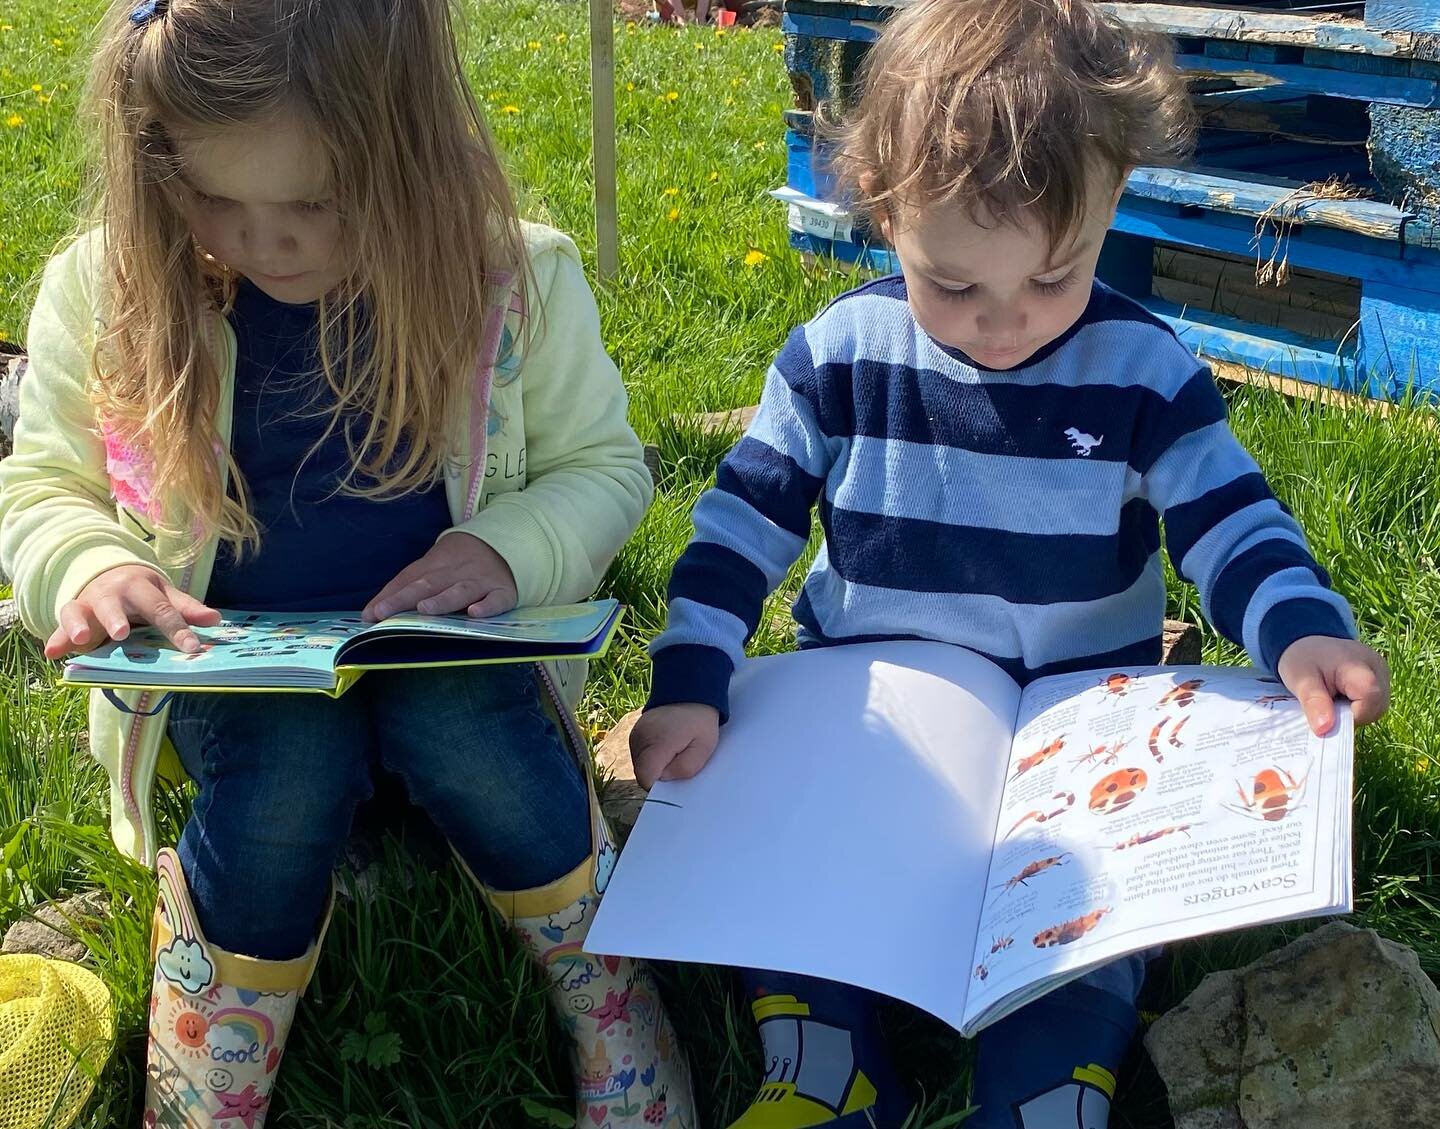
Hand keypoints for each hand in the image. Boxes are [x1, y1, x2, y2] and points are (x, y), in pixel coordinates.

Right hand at [44, 564, 220, 658]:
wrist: (107, 573)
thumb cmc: (142, 592)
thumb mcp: (164, 595)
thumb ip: (186, 609)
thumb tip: (216, 620)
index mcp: (141, 587)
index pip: (161, 609)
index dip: (177, 629)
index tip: (192, 648)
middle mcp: (113, 593)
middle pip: (114, 605)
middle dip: (116, 618)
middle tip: (121, 633)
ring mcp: (89, 603)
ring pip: (81, 611)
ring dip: (80, 624)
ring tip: (83, 639)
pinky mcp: (72, 614)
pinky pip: (60, 625)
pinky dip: (56, 638)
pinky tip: (52, 653)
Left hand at [362, 532, 517, 620]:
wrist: (510, 540)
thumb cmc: (463, 560)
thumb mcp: (435, 565)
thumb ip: (406, 586)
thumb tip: (370, 611)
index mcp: (436, 563)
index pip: (409, 579)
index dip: (389, 595)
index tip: (369, 614)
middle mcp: (456, 572)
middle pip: (428, 584)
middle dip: (404, 598)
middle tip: (383, 613)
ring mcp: (481, 581)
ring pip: (460, 591)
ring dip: (442, 600)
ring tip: (424, 608)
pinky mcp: (503, 592)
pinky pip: (496, 600)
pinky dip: (487, 606)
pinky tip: (475, 613)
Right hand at [630, 702, 720, 788]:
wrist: (690, 691)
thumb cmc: (700, 721)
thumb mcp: (704, 747)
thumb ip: (686, 768)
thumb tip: (665, 779)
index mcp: (656, 743)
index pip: (646, 778)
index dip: (660, 785)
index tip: (674, 778)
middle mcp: (640, 739)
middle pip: (642, 773)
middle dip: (659, 774)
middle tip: (678, 760)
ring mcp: (635, 734)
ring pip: (640, 764)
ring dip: (655, 765)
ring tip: (673, 750)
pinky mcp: (634, 732)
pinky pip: (640, 754)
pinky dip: (651, 756)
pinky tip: (666, 745)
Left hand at [1277, 635, 1389, 734]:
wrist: (1308, 643)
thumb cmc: (1304, 658)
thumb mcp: (1301, 679)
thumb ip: (1314, 703)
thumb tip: (1324, 730)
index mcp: (1361, 665)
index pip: (1370, 700)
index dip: (1351, 716)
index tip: (1328, 716)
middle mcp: (1379, 670)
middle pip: (1376, 708)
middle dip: (1350, 717)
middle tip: (1325, 708)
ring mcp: (1383, 676)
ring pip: (1376, 710)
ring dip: (1353, 714)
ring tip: (1331, 701)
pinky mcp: (1381, 682)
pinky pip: (1374, 705)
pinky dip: (1356, 709)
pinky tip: (1340, 700)